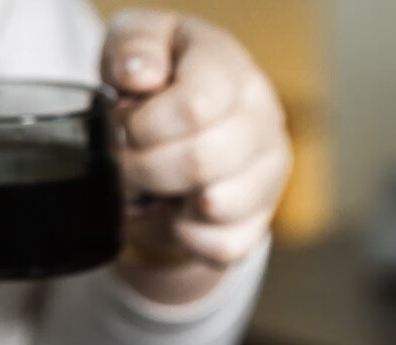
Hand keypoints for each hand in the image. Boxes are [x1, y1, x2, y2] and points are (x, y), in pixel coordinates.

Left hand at [102, 10, 290, 301]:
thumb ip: (134, 47)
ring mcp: (268, 175)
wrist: (183, 135)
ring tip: (155, 188)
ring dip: (168, 204)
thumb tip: (143, 76)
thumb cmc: (157, 88)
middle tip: (127, 167)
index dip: (146, 127)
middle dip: (146, 170)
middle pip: (202, 160)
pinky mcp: (260, 221)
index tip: (128, 130)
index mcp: (231, 69)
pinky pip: (221, 245)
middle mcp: (263, 120)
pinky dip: (187, 238)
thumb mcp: (136, 48)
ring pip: (215, 205)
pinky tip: (177, 214)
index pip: (195, 105)